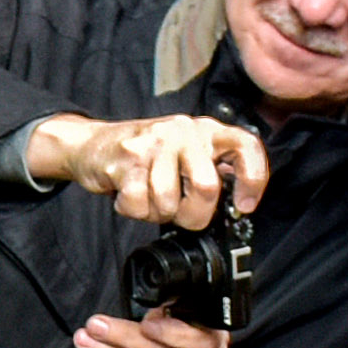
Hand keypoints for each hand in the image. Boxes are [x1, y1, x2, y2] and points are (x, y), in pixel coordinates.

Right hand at [34, 110, 270, 224]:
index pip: (246, 146)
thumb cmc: (146, 156)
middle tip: (181, 214)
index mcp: (206, 131)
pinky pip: (139, 203)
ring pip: (169, 201)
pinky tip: (130, 194)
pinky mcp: (128, 157)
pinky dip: (134, 210)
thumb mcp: (186, 156)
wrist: (94, 143)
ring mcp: (155, 142)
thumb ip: (210, 173)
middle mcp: (184, 131)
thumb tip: (234, 205)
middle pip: (206, 188)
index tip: (244, 206)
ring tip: (150, 199)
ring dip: (157, 213)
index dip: (253, 179)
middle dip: (193, 215)